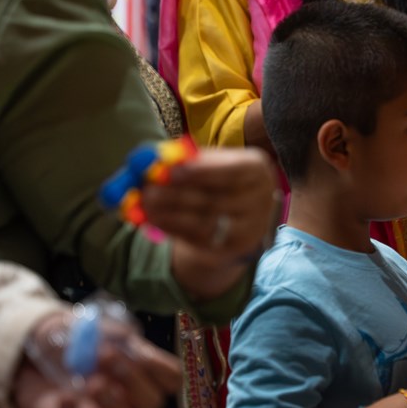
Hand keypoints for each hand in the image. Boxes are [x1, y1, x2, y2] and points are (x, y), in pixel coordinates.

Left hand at [13, 311, 182, 407]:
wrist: (26, 353)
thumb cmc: (69, 339)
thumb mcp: (93, 326)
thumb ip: (114, 333)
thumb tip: (130, 340)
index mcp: (138, 370)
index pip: (172, 380)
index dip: (163, 370)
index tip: (141, 353)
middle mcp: (126, 397)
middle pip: (152, 405)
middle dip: (134, 380)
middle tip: (106, 356)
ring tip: (92, 383)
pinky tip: (63, 399)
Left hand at [142, 147, 279, 260]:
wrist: (240, 216)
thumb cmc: (221, 181)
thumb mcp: (211, 164)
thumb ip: (187, 161)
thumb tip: (157, 160)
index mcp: (257, 170)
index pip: (234, 170)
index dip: (203, 170)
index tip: (173, 170)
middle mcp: (260, 199)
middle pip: (217, 199)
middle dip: (178, 195)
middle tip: (149, 190)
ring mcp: (250, 227)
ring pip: (206, 222)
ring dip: (171, 214)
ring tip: (146, 205)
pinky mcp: (234, 247)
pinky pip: (200, 239)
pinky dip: (174, 229)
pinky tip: (155, 219)